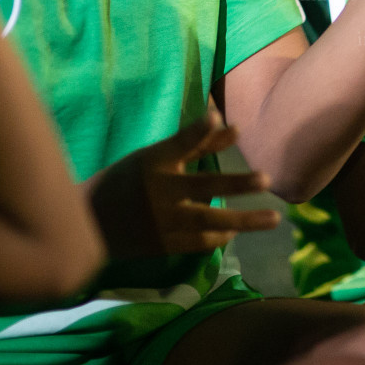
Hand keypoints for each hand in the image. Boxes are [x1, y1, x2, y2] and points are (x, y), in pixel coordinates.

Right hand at [87, 105, 278, 258]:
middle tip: (266, 179)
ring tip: (274, 218)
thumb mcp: (154, 157)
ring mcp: (161, 221)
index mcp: (153, 162)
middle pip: (202, 187)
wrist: (90, 223)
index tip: (221, 119)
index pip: (179, 143)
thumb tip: (231, 125)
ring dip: (243, 221)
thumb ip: (195, 144)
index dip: (199, 131)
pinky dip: (220, 237)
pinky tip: (237, 230)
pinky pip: (199, 243)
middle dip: (236, 184)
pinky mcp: (163, 245)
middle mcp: (159, 191)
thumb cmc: (128, 181)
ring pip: (207, 222)